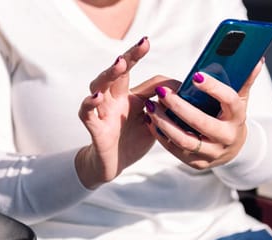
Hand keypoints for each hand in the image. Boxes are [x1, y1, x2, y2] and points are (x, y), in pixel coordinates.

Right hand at [76, 37, 170, 188]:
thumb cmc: (133, 140)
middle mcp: (115, 99)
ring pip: (99, 86)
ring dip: (109, 74)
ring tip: (120, 64)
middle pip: (118, 73)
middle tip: (142, 44)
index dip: (147, 66)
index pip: (138, 75)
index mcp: (130, 96)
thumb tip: (184, 91)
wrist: (114, 165)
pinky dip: (89, 104)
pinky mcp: (95, 129)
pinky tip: (96, 97)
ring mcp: (103, 112)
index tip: (153, 51)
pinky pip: (87, 114)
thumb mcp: (154, 122)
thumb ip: (166, 107)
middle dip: (129, 56)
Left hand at [144, 58, 264, 169]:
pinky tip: (151, 121)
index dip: (213, 88)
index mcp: (238, 117)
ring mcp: (212, 153)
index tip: (195, 76)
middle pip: (201, 123)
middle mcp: (227, 137)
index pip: (229, 101)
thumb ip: (244, 80)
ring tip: (151, 106)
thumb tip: (257, 59)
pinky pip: (176, 150)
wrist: (232, 150)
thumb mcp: (240, 100)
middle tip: (162, 92)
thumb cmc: (230, 117)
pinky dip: (161, 135)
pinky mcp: (198, 163)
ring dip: (164, 123)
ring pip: (184, 140)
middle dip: (179, 107)